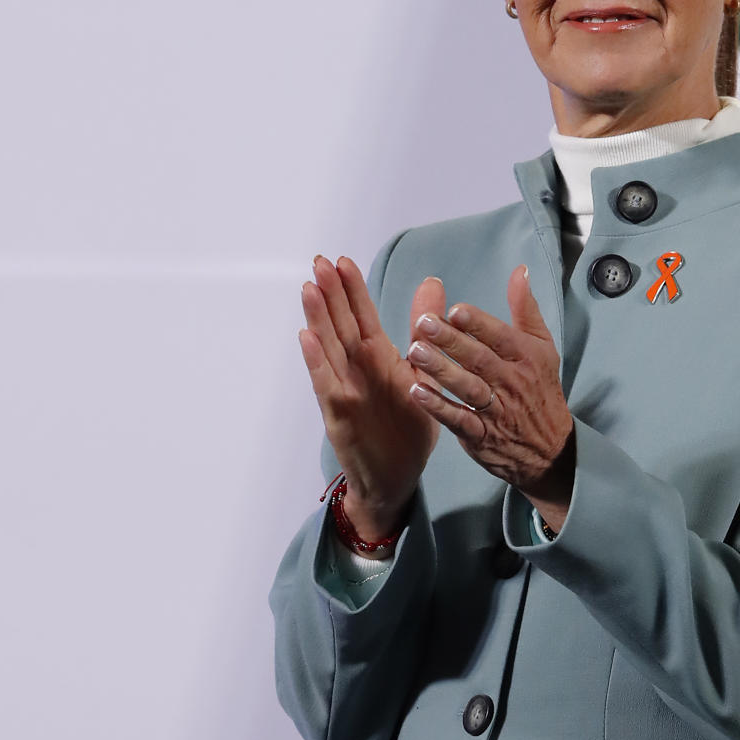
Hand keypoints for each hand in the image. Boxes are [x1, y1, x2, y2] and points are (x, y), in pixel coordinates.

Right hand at [299, 255, 442, 539]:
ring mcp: (345, 390)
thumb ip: (424, 332)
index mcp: (378, 358)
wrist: (398, 478)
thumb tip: (433, 284)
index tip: (343, 260)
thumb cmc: (407, 427)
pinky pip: (327, 385)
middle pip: (340, 325)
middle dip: (330, 294)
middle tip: (318, 261)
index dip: (352, 289)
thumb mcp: (422, 373)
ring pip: (328, 349)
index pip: (362, 316)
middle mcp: (357, 370)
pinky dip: (316, 362)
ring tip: (309, 288)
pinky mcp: (340, 416)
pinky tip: (307, 338)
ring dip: (317, 319)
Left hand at [405, 264, 574, 532]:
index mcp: (527, 357)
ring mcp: (497, 411)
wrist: (551, 449)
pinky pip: (459, 420)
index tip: (454, 310)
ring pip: (468, 388)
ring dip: (441, 370)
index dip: (478, 323)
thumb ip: (526, 309)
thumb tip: (519, 271)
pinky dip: (439, 407)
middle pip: (480, 359)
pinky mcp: (481, 436)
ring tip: (415, 351)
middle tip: (424, 323)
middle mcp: (513, 382)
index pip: (501, 336)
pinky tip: (417, 392)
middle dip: (452, 341)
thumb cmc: (540, 389)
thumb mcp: (542, 347)